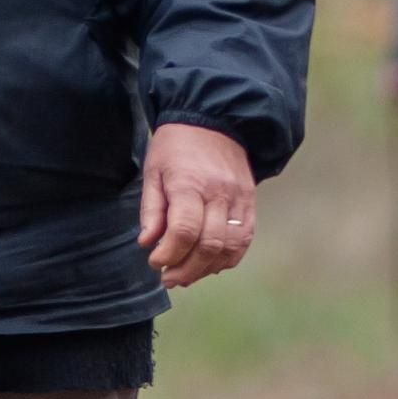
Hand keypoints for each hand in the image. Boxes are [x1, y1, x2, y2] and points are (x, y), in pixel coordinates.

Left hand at [139, 122, 257, 286]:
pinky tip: (209, 264)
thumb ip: (151, 209)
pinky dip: (227, 259)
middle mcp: (219, 194)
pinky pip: (244, 241)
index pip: (184, 231)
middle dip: (186, 269)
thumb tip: (147, 243)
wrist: (215, 120)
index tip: (154, 261)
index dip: (168, 254)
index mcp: (190, 183)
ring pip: (230, 248)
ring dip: (206, 269)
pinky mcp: (250, 203)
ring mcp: (239, 199)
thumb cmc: (176, 146)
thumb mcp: (153, 171)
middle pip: (209, 245)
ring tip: (186, 275)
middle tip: (167, 278)